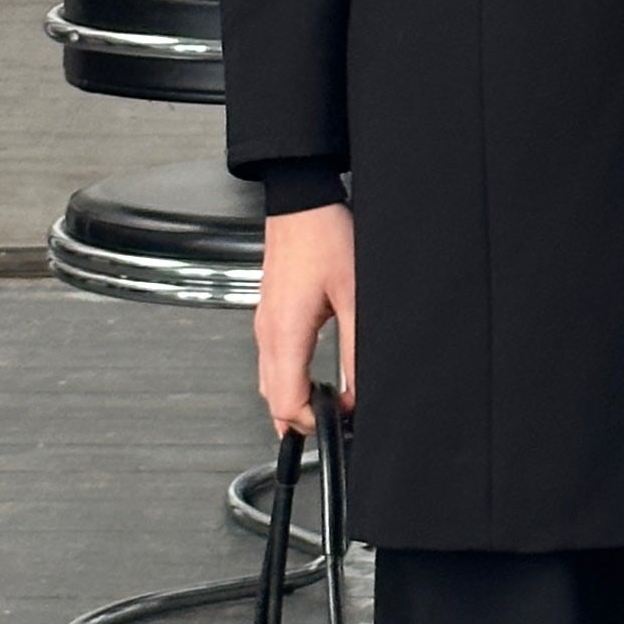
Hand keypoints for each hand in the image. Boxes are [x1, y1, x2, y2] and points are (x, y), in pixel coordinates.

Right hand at [255, 203, 354, 435]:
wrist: (302, 202)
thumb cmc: (324, 237)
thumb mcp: (353, 296)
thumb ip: (356, 349)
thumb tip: (359, 389)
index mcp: (285, 333)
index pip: (285, 404)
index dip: (315, 422)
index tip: (342, 416)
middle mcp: (267, 333)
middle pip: (273, 401)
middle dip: (305, 417)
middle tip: (340, 413)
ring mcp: (264, 324)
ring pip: (268, 384)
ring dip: (296, 400)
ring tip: (331, 399)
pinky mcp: (269, 316)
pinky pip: (271, 363)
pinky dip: (290, 380)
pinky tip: (313, 378)